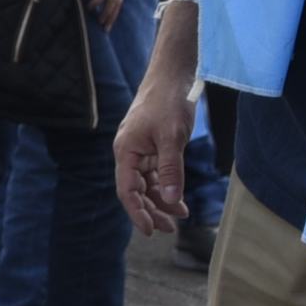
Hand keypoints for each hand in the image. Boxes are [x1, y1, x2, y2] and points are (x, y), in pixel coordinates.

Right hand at [112, 69, 190, 234]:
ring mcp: (141, 150)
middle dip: (151, 211)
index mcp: (126, 151)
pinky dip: (167, 186)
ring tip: (179, 216)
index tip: (150, 231)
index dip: (137, 213)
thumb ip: (171, 170)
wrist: (173, 73)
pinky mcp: (153, 146)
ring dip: (161, 201)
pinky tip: (179, 198)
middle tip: (170, 229)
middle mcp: (129, 153)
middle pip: (136, 191)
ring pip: (148, 184)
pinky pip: (157, 173)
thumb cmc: (168, 100)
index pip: (127, 190)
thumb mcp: (172, 137)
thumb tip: (171, 200)